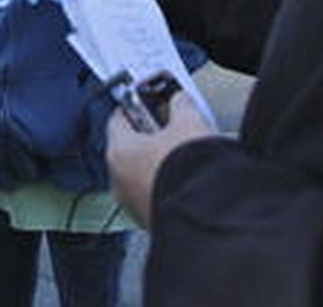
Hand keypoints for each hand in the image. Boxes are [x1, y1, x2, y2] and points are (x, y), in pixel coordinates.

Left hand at [106, 90, 214, 227]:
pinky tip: (187, 181)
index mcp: (118, 152)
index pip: (118, 119)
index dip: (135, 106)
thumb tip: (179, 102)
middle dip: (150, 138)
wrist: (205, 216)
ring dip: (158, 164)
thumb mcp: (188, 124)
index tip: (148, 103)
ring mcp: (131, 205)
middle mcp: (118, 181)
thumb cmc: (188, 173)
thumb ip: (180, 106)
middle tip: (172, 129)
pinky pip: (152, 195)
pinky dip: (165, 186)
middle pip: (128, 149)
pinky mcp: (149, 221)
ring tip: (184, 157)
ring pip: (140, 175)